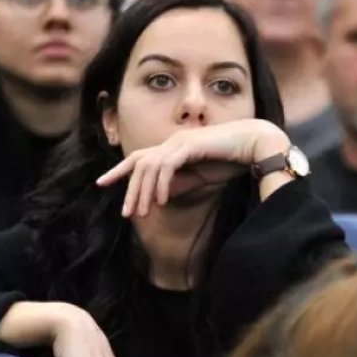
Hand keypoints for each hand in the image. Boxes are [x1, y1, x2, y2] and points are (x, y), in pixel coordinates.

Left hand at [96, 119, 287, 217]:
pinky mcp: (189, 145)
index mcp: (172, 149)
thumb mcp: (198, 177)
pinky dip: (161, 184)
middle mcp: (171, 143)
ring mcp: (179, 142)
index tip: (102, 183)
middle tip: (127, 213)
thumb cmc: (229, 160)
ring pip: (149, 167)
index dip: (119, 170)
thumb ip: (178, 183)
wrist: (253, 145)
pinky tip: (161, 201)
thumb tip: (158, 196)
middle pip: (139, 164)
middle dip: (129, 189)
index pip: (139, 159)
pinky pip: (167, 166)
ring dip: (143, 191)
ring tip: (143, 212)